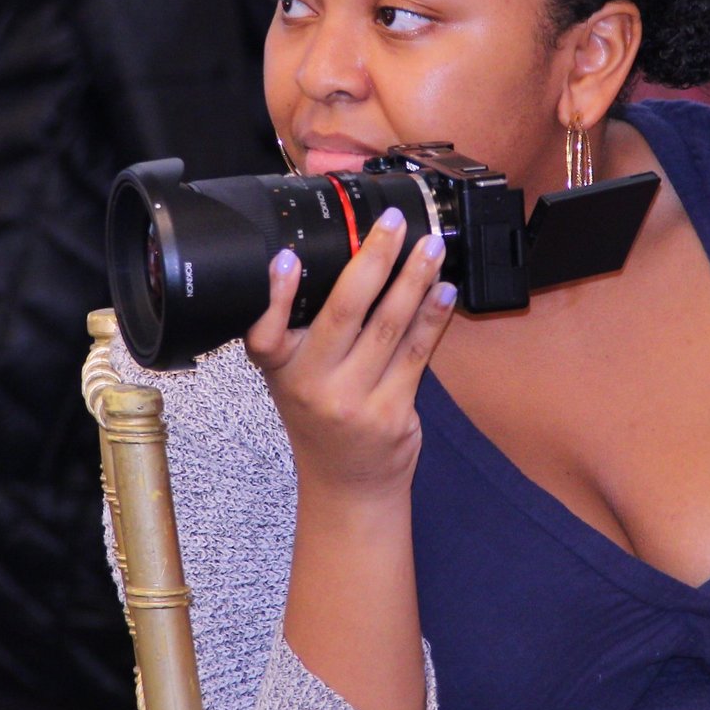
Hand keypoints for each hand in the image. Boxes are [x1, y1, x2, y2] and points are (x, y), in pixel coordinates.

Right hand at [246, 208, 455, 496]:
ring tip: (430, 247)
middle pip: (344, 312)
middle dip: (373, 260)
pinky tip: (443, 290)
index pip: (266, 331)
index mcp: (281, 369)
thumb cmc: (320, 418)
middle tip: (392, 225)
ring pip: (389, 326)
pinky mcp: (392, 412)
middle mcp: (312, 385)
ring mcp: (354, 401)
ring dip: (414, 280)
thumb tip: (321, 261)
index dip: (277, 294)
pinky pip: (416, 353)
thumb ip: (298, 329)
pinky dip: (432, 317)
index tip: (287, 258)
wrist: (347, 484)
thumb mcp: (291, 376)